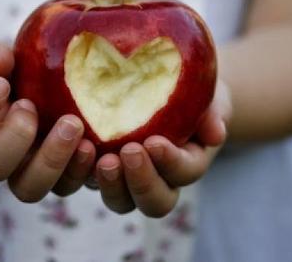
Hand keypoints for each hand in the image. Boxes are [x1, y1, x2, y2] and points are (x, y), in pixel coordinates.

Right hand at [0, 41, 95, 201]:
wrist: (12, 89)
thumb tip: (1, 58)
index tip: (0, 84)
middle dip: (14, 140)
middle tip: (31, 106)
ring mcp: (23, 170)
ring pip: (28, 188)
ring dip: (51, 161)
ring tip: (73, 126)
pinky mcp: (56, 173)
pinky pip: (66, 184)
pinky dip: (80, 169)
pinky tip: (93, 145)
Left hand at [92, 80, 231, 216]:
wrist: (160, 88)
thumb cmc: (186, 91)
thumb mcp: (206, 94)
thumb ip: (213, 111)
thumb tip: (216, 133)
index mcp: (185, 162)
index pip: (184, 174)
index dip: (171, 164)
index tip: (155, 142)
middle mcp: (157, 178)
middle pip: (153, 203)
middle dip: (141, 183)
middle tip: (128, 153)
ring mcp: (126, 177)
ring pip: (119, 201)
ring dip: (110, 185)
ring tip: (101, 159)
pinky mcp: (98, 166)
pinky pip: (86, 181)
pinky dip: (79, 170)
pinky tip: (76, 146)